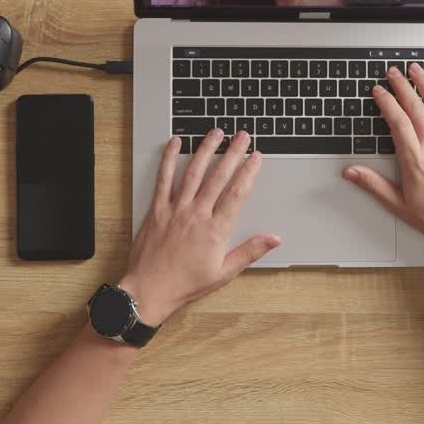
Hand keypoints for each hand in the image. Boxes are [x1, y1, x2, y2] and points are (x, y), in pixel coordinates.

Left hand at [120, 130, 280, 324]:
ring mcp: (175, 209)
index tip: (257, 157)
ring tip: (216, 132)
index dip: (249, 172)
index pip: (237, 193)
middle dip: (233, 153)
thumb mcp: (223, 273)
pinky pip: (164, 179)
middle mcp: (196, 215)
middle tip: (243, 136)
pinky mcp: (157, 209)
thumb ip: (250, 251)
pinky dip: (170, 159)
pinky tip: (176, 143)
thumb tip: (274, 239)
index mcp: (215, 230)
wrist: (149, 291)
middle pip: (219, 177)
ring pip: (194, 172)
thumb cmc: (185, 285)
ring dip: (206, 150)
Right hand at [343, 64, 423, 257]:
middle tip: (392, 72)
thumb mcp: (398, 204)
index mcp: (415, 160)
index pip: (397, 122)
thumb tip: (350, 172)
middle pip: (416, 108)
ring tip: (415, 69)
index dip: (386, 103)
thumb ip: (373, 184)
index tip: (378, 91)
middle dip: (402, 86)